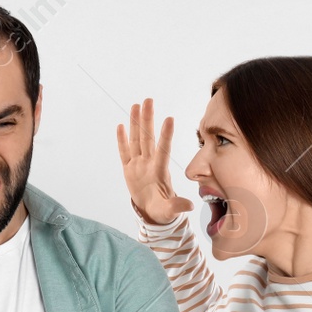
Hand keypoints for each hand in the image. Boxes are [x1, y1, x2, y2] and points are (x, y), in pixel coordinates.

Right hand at [117, 97, 193, 225]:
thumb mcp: (170, 210)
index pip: (163, 149)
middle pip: (148, 138)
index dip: (165, 135)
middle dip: (148, 119)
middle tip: (149, 100)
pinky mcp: (129, 169)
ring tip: (136, 105)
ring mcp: (139, 165)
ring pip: (136, 140)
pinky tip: (121, 126)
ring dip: (136, 123)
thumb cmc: (163, 211)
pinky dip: (122, 140)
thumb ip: (177, 206)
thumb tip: (190, 206)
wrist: (153, 212)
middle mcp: (150, 163)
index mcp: (160, 171)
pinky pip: (124, 152)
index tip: (169, 118)